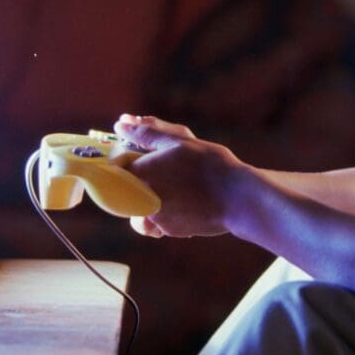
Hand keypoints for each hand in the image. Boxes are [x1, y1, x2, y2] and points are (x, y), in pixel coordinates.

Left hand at [114, 114, 245, 238]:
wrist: (237, 198)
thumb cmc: (209, 164)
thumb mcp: (179, 141)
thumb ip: (146, 133)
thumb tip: (120, 123)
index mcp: (141, 171)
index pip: (117, 165)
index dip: (128, 158)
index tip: (141, 155)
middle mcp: (141, 197)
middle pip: (127, 187)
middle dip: (141, 178)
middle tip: (168, 171)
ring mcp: (154, 216)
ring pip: (140, 206)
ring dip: (151, 197)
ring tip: (177, 188)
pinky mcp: (167, 230)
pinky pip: (156, 220)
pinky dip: (166, 212)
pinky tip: (186, 203)